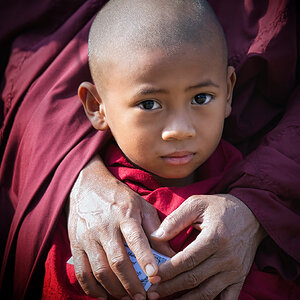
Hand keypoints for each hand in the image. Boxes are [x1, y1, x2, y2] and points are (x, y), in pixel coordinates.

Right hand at [67, 155, 173, 299]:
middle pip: (117, 261)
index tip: (155, 276)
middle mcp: (105, 226)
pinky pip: (82, 272)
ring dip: (114, 290)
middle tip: (142, 298)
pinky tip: (103, 296)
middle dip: (131, 284)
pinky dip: (92, 289)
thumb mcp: (141, 206)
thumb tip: (170, 254)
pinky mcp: (75, 244)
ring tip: (127, 299)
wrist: (87, 186)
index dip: (145, 259)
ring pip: (100, 270)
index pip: (136, 239)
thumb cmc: (119, 197)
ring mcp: (88, 236)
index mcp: (125, 214)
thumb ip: (155, 229)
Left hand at [147, 194, 265, 299]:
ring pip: (208, 293)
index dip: (168, 271)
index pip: (186, 260)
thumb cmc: (220, 207)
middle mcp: (226, 257)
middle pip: (194, 279)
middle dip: (171, 287)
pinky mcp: (240, 277)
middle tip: (153, 292)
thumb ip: (175, 219)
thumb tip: (155, 236)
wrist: (251, 213)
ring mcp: (235, 270)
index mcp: (214, 238)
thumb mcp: (197, 204)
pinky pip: (227, 299)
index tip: (152, 276)